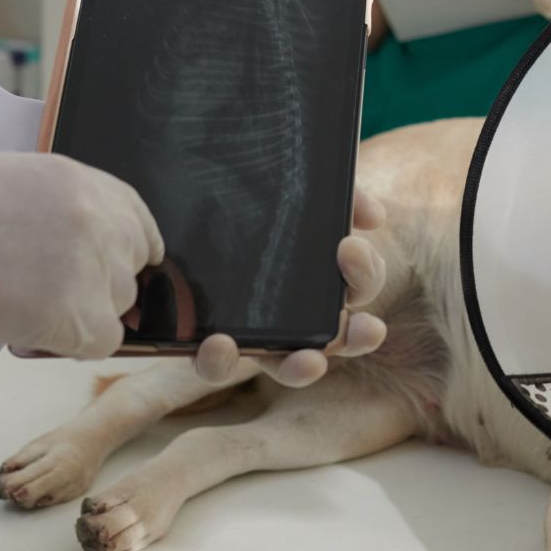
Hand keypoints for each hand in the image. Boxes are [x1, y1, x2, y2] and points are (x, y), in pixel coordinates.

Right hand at [0, 153, 155, 359]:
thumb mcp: (19, 181)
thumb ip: (63, 209)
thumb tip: (81, 246)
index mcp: (86, 182)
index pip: (136, 217)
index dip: (131, 244)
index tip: (124, 261)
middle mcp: (102, 221)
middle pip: (130, 264)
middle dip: (101, 280)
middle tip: (56, 290)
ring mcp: (97, 267)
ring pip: (117, 304)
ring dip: (84, 311)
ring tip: (30, 305)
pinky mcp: (82, 315)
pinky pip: (103, 340)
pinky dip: (74, 342)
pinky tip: (38, 329)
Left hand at [190, 191, 390, 387]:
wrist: (175, 182)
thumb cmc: (248, 190)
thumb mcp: (295, 182)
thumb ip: (337, 193)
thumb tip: (375, 215)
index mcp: (320, 274)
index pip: (358, 283)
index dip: (365, 273)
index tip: (350, 247)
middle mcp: (295, 311)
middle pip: (339, 337)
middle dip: (357, 337)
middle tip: (367, 328)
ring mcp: (253, 330)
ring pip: (286, 365)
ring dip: (302, 367)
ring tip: (308, 361)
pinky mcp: (205, 337)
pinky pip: (216, 363)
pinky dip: (221, 360)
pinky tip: (218, 342)